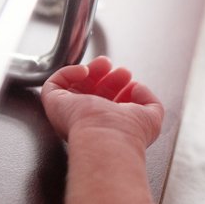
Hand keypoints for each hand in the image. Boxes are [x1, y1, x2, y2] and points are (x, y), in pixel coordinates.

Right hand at [40, 56, 163, 147]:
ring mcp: (69, 112)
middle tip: (121, 72)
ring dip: (91, 70)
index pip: (108, 104)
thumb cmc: (128, 134)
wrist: (108, 140)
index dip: (120, 89)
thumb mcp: (151, 116)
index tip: (132, 84)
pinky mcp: (54, 104)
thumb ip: (149, 100)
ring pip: (74, 86)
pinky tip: (85, 71)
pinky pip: (54, 83)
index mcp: (106, 127)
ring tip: (105, 63)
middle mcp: (87, 121)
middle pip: (92, 93)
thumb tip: (137, 87)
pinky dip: (69, 71)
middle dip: (108, 77)